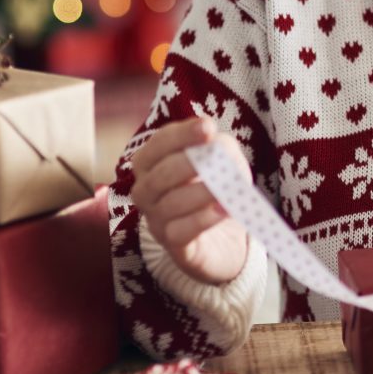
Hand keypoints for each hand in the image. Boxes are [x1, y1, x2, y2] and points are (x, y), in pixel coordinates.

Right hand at [129, 116, 251, 285]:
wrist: (220, 236)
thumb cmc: (211, 188)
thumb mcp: (219, 161)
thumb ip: (219, 148)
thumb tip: (219, 145)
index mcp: (150, 162)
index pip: (160, 143)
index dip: (183, 134)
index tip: (208, 127)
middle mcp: (145, 191)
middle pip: (162, 174)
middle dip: (192, 164)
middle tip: (219, 159)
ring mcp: (155, 220)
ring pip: (172, 203)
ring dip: (203, 192)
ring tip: (227, 189)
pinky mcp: (172, 246)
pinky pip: (181, 231)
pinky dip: (204, 218)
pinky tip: (224, 210)